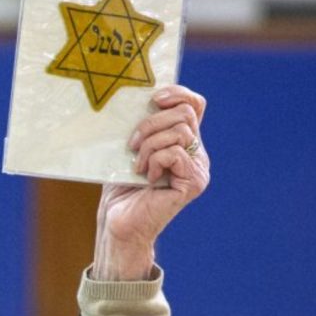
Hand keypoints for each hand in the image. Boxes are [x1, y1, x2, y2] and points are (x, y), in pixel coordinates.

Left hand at [92, 84, 210, 279]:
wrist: (117, 222)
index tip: (154, 97)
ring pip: (180, 131)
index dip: (178, 93)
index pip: (194, 104)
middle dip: (152, 122)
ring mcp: (198, 168)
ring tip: (137, 163)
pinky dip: (155, 160)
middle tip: (132, 144)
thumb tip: (141, 96)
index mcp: (183, 141)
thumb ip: (143, 125)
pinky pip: (176, 153)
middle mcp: (196, 153)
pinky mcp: (194, 182)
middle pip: (185, 113)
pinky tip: (145, 176)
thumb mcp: (131, 148)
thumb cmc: (120, 186)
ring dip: (150, 144)